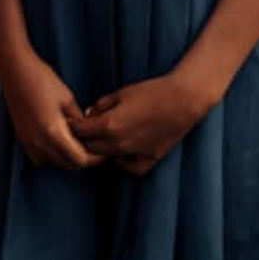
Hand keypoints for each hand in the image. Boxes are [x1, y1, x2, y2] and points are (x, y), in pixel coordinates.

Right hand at [0, 47, 99, 170]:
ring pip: (55, 163)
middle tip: (94, 146)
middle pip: (68, 165)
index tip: (104, 152)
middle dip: (83, 158)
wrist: (15, 71)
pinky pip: (42, 157)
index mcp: (53, 133)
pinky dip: (52, 154)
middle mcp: (39, 143)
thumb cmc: (42, 80)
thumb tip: (90, 136)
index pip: (80, 160)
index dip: (95, 159)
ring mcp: (28, 143)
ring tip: (76, 140)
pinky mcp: (22, 139)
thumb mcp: (68, 100)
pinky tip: (58, 139)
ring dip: (67, 157)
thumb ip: (80, 123)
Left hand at [71, 72, 202, 174]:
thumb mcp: (121, 93)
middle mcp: (118, 144)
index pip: (80, 132)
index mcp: (108, 125)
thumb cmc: (152, 92)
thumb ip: (100, 106)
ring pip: (107, 158)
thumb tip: (88, 115)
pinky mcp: (149, 159)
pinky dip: (124, 161)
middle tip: (88, 131)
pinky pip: (129, 167)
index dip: (75, 126)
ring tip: (107, 137)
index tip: (75, 122)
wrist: (183, 100)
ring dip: (103, 149)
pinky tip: (125, 150)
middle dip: (85, 139)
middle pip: (90, 148)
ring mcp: (133, 154)